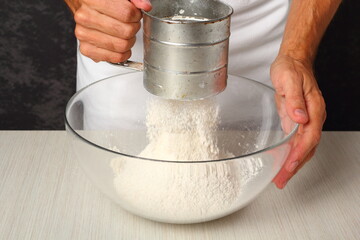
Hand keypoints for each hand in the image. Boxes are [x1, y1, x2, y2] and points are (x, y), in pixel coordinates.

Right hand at [74, 0, 151, 62]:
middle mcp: (85, 18)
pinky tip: (120, 46)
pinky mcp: (86, 49)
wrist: (83, 6)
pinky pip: (114, 58)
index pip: (127, 14)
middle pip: (125, 31)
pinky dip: (122, 54)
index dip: (136, 15)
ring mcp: (84, 34)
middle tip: (131, 25)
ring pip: (121, 46)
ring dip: (129, 42)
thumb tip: (145, 6)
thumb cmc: (102, 1)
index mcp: (92, 0)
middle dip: (134, 28)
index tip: (135, 14)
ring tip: (125, 34)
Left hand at [270, 55, 325, 188]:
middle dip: (294, 166)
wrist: (293, 62)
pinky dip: (290, 154)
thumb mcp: (289, 81)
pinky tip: (282, 162)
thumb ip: (294, 100)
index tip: (289, 166)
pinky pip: (296, 142)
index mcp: (314, 109)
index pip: (309, 137)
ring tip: (281, 178)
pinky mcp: (297, 121)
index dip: (299, 154)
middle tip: (282, 180)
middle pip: (307, 148)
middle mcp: (312, 117)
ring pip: (303, 148)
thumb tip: (300, 118)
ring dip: (293, 164)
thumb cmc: (291, 69)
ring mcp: (306, 120)